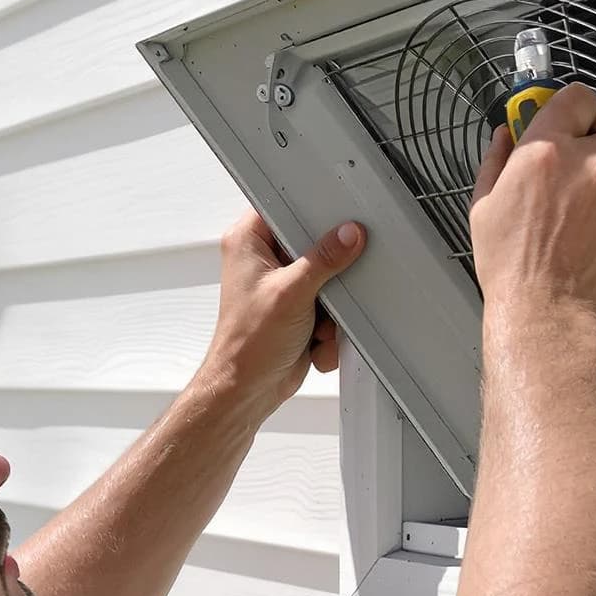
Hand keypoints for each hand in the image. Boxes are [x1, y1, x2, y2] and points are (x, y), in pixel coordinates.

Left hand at [196, 212, 364, 418]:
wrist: (248, 388)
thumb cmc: (247, 344)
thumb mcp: (291, 292)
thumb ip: (324, 260)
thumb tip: (347, 235)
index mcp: (248, 242)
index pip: (283, 206)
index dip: (311, 213)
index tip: (336, 221)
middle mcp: (262, 260)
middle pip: (312, 245)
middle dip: (327, 276)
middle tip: (325, 287)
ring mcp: (281, 285)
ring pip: (325, 278)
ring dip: (329, 307)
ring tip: (316, 322)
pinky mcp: (297, 309)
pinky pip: (327, 305)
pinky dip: (327, 324)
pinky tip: (314, 337)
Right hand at [468, 84, 595, 345]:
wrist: (551, 322)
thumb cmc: (512, 270)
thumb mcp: (484, 209)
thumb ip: (498, 161)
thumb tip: (506, 132)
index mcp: (549, 150)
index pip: (579, 99)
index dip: (580, 114)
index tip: (580, 130)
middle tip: (579, 207)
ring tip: (595, 240)